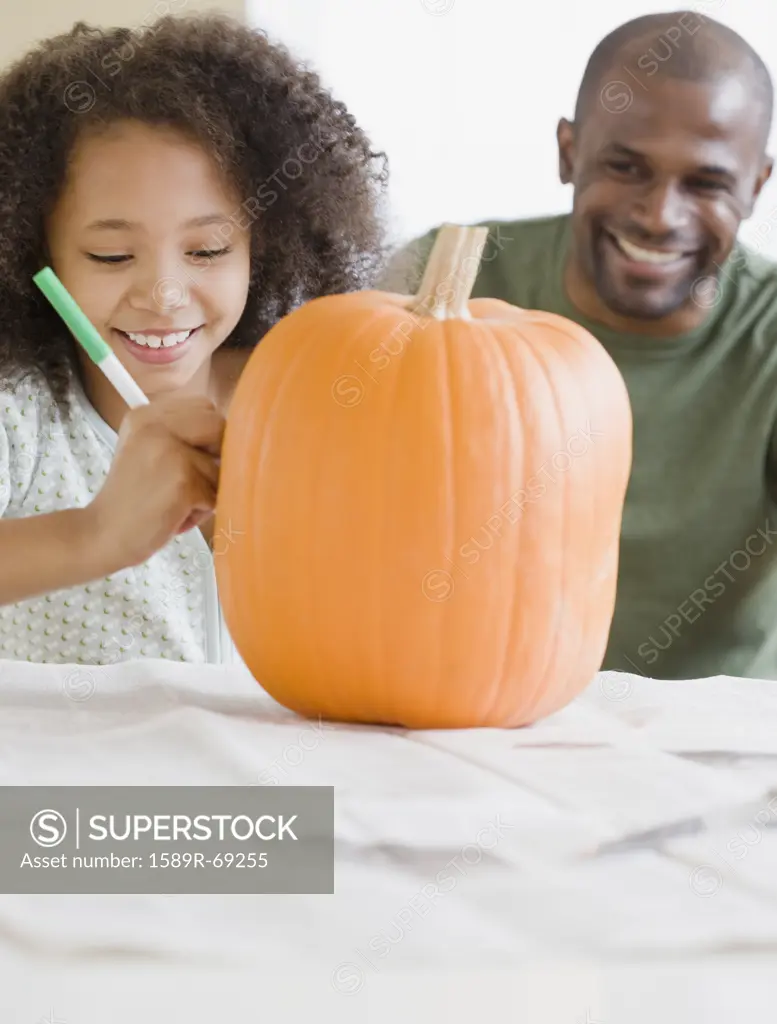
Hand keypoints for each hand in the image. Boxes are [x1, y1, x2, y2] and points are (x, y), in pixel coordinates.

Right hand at [85, 394, 224, 571]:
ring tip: (174, 504)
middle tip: (189, 483)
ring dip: (206, 492)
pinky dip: (201, 512)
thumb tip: (232, 436)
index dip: (208, 437)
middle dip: (214, 458)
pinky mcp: (183, 481)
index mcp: (146, 415)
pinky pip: (215, 495)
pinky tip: (173, 517)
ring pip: (220, 467)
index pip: (204, 408)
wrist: (103, 535)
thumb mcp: (147, 452)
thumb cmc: (132, 500)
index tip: (191, 461)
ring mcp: (171, 451)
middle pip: (218, 427)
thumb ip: (180, 436)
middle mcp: (156, 425)